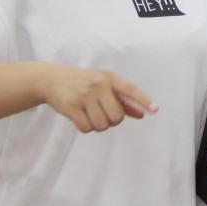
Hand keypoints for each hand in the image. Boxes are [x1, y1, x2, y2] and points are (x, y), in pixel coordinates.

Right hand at [38, 63, 157, 132]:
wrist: (51, 79)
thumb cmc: (82, 83)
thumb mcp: (102, 84)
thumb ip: (122, 99)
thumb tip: (142, 114)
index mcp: (109, 77)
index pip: (130, 89)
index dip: (143, 100)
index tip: (155, 109)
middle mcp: (98, 84)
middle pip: (117, 117)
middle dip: (111, 120)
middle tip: (101, 112)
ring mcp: (84, 95)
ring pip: (102, 125)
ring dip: (97, 125)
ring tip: (89, 113)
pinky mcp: (72, 106)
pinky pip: (87, 128)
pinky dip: (85, 127)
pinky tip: (79, 116)